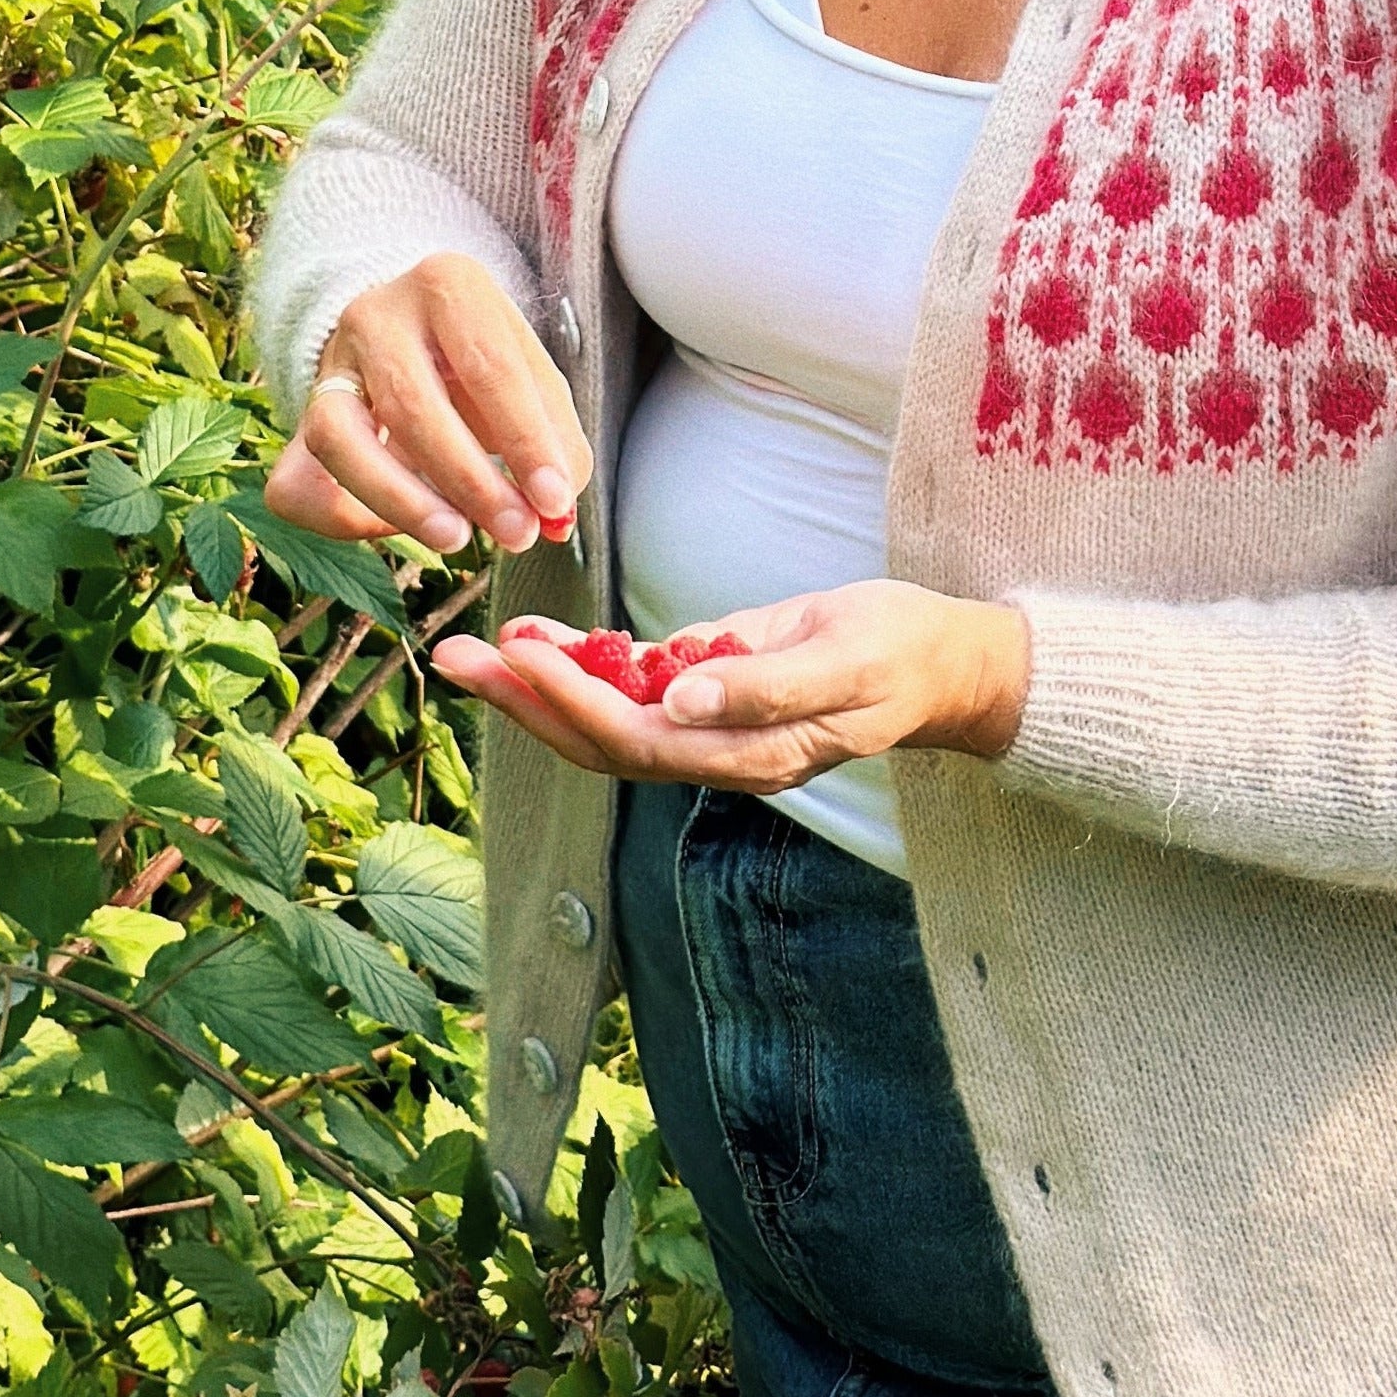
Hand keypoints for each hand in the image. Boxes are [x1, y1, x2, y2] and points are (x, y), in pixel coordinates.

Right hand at [263, 254, 591, 560]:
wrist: (409, 330)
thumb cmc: (481, 358)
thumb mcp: (528, 375)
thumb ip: (552, 436)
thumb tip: (554, 513)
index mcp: (447, 284)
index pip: (490, 368)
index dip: (526, 441)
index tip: (555, 501)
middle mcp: (377, 313)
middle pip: (412, 404)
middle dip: (470, 481)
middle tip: (516, 532)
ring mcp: (330, 363)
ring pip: (341, 439)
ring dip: (404, 502)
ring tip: (458, 537)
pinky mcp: (302, 417)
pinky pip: (297, 481)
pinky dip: (344, 518)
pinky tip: (399, 530)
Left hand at [431, 581, 1031, 792]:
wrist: (942, 664)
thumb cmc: (898, 652)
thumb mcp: (845, 660)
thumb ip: (763, 687)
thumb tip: (681, 700)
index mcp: (746, 754)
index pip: (636, 738)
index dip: (573, 701)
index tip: (522, 652)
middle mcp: (715, 754)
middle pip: (598, 742)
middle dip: (524, 702)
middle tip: (455, 658)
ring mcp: (709, 731)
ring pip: (603, 724)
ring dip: (535, 692)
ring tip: (472, 653)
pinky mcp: (710, 698)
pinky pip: (631, 695)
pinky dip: (580, 670)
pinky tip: (537, 642)